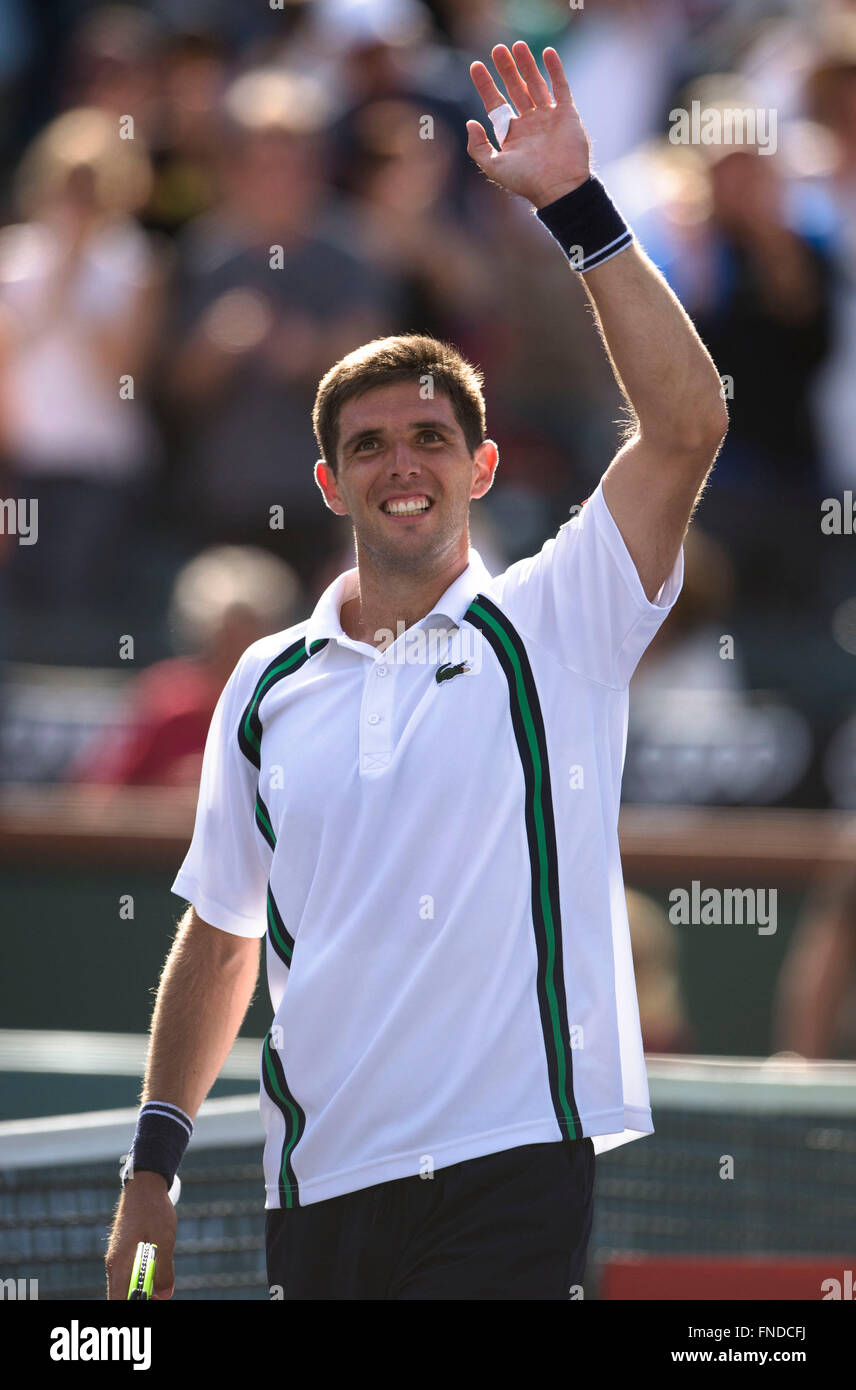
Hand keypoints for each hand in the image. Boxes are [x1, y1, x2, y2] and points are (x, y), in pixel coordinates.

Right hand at [105, 1171, 176, 1300]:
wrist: (145, 1186)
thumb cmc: (154, 1211)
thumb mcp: (165, 1241)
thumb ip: (164, 1270)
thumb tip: (164, 1295)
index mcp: (120, 1264)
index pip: (118, 1300)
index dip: (133, 1306)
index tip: (150, 1301)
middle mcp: (114, 1264)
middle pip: (122, 1295)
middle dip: (140, 1297)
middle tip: (160, 1292)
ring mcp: (117, 1257)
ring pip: (127, 1283)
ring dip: (143, 1285)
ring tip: (161, 1275)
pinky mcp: (123, 1251)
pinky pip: (130, 1272)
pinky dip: (143, 1274)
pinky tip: (157, 1262)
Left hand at [466, 43, 590, 208]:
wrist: (558, 186)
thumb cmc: (526, 180)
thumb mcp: (494, 166)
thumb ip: (478, 147)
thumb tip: (469, 123)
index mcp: (512, 134)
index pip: (496, 104)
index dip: (485, 85)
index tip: (476, 66)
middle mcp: (530, 123)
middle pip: (515, 89)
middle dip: (506, 69)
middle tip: (497, 49)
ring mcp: (549, 117)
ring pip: (536, 84)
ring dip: (527, 64)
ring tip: (518, 45)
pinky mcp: (567, 114)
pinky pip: (561, 87)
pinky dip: (555, 70)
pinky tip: (548, 53)